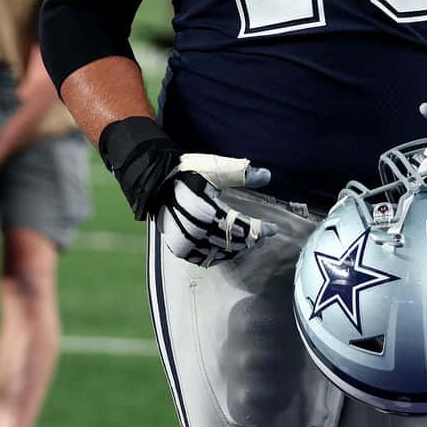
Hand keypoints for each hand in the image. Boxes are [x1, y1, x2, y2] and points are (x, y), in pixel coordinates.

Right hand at [157, 153, 276, 266]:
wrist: (153, 180)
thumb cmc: (186, 172)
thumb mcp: (214, 167)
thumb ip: (241, 172)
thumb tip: (268, 176)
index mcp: (210, 211)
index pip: (245, 228)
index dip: (261, 230)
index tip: (273, 229)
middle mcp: (199, 230)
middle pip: (235, 244)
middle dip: (250, 240)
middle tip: (259, 235)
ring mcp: (188, 241)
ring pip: (220, 253)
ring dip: (236, 249)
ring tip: (245, 243)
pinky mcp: (179, 246)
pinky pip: (202, 259)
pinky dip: (216, 256)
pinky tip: (223, 251)